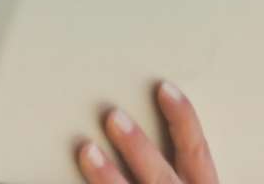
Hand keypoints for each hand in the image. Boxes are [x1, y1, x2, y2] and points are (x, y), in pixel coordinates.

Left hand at [76, 80, 218, 182]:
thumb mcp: (183, 183)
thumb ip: (168, 163)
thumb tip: (123, 120)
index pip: (196, 153)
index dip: (183, 120)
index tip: (164, 89)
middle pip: (162, 176)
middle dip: (139, 147)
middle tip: (113, 116)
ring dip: (110, 177)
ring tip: (87, 150)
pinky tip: (67, 182)